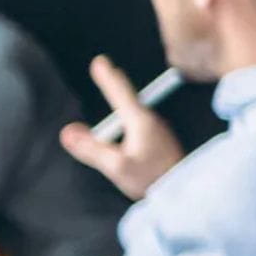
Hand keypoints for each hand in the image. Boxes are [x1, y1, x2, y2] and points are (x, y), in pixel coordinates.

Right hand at [58, 55, 184, 199]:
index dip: (108, 78)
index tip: (99, 61)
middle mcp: (152, 122)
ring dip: (120, 112)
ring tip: (114, 110)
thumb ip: (91, 149)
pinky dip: (127, 128)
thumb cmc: (154, 180)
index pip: (120, 93)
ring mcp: (158, 133)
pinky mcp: (161, 145)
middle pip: (127, 102)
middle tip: (105, 73)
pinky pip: (138, 129)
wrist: (187, 194)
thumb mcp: (117, 166)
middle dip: (115, 88)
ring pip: (133, 117)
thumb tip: (67, 131)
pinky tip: (123, 141)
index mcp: (141, 122)